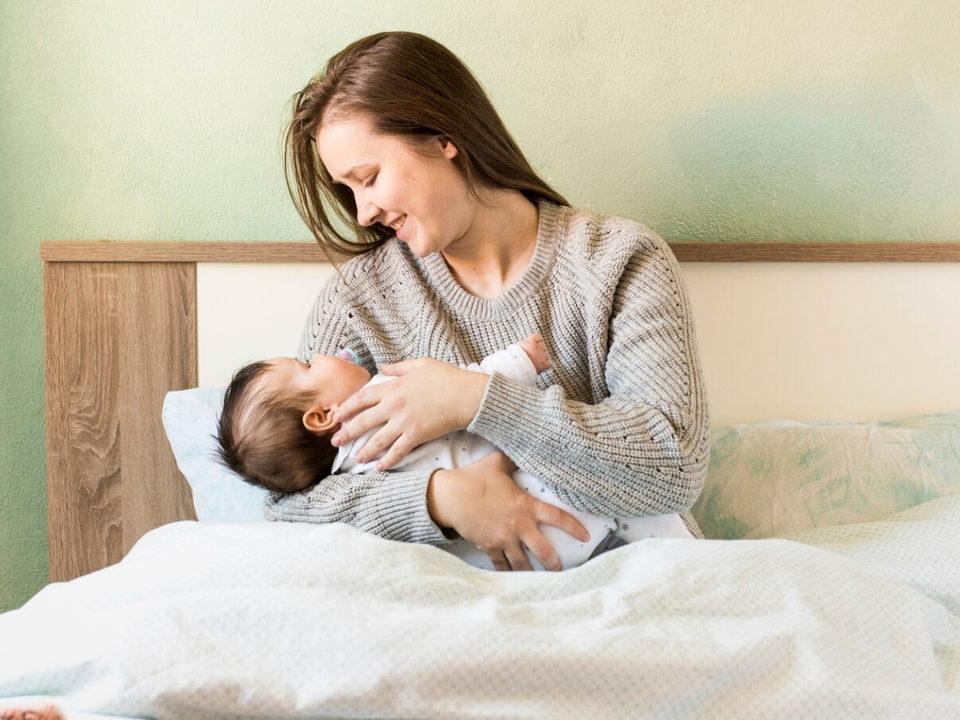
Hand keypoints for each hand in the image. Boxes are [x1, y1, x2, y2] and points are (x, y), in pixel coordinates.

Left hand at [332, 357, 488, 470]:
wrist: (468, 395)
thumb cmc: (448, 378)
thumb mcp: (421, 364)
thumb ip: (399, 367)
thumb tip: (382, 367)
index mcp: (393, 387)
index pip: (362, 398)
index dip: (347, 407)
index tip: (337, 415)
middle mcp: (394, 405)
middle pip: (364, 421)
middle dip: (347, 432)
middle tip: (336, 442)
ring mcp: (404, 421)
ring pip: (378, 439)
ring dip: (365, 451)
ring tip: (356, 459)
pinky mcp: (417, 435)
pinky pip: (398, 450)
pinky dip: (388, 460)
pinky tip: (380, 468)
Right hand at [428, 452, 590, 571]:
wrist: (449, 497)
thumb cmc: (473, 478)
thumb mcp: (497, 463)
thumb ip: (513, 460)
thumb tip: (522, 450)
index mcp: (525, 505)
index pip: (558, 518)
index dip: (575, 528)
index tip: (586, 536)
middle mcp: (519, 525)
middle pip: (544, 551)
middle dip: (555, 563)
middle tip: (561, 569)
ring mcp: (504, 539)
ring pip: (523, 563)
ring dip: (532, 572)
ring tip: (539, 579)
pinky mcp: (489, 547)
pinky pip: (502, 565)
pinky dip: (507, 572)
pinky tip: (512, 578)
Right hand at [516, 333, 550, 373]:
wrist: (516, 368)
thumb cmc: (513, 358)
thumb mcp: (516, 347)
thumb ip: (523, 345)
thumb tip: (523, 346)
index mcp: (530, 342)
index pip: (538, 337)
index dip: (536, 341)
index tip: (533, 344)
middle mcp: (537, 347)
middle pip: (543, 346)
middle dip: (539, 349)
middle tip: (532, 354)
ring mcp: (542, 356)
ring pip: (545, 355)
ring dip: (541, 358)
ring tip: (534, 362)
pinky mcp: (544, 365)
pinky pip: (548, 364)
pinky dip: (544, 365)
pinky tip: (538, 366)